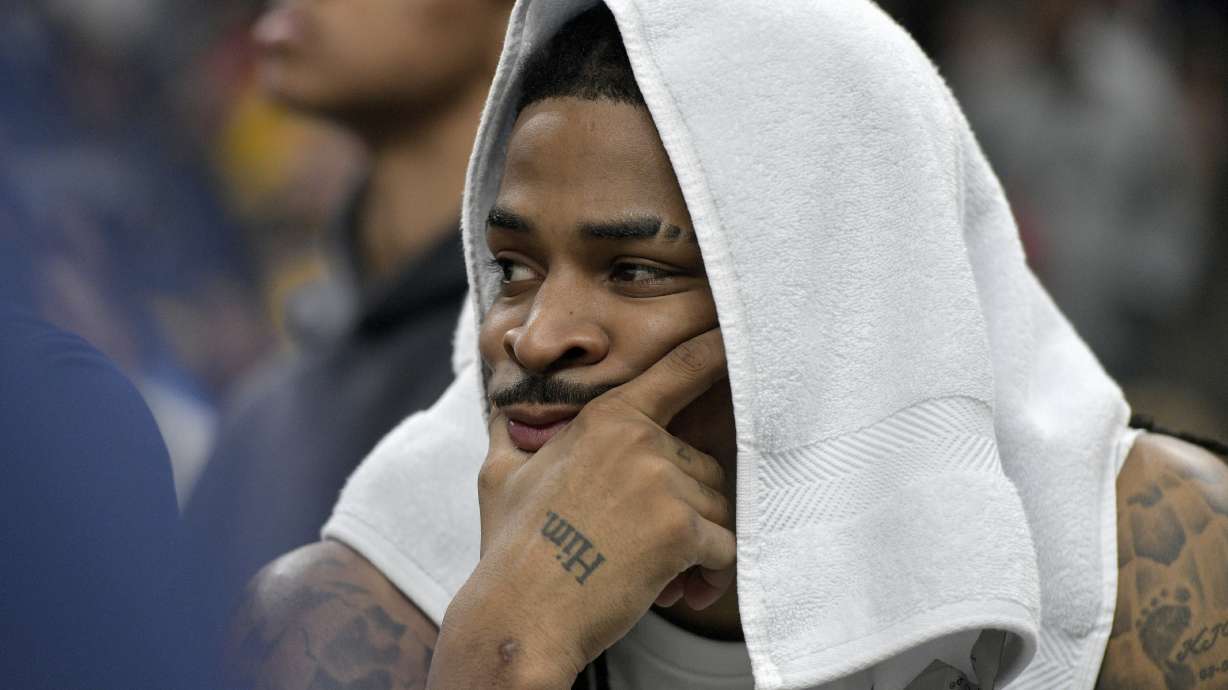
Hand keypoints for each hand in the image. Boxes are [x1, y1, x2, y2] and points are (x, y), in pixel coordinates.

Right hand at [439, 329, 734, 685]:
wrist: (517, 616)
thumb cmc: (510, 549)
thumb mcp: (500, 474)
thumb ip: (514, 433)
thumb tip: (500, 408)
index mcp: (605, 418)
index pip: (678, 371)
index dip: (714, 350)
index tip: (737, 332)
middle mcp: (640, 440)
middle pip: (703, 467)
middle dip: (684, 510)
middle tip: (644, 547)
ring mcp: (661, 482)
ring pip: (717, 509)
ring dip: (695, 546)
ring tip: (652, 574)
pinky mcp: (679, 528)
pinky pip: (723, 549)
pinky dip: (705, 574)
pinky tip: (669, 588)